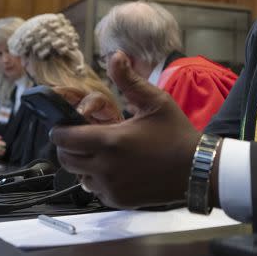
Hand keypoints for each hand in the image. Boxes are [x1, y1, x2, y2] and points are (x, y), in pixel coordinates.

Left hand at [51, 51, 200, 208]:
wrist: (195, 168)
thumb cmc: (176, 133)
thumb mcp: (155, 101)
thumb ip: (129, 80)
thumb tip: (115, 56)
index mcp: (111, 140)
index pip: (64, 138)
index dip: (61, 130)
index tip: (66, 125)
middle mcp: (106, 167)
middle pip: (66, 159)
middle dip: (69, 146)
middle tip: (84, 137)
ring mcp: (111, 186)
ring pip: (79, 175)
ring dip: (84, 163)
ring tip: (103, 152)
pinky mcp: (117, 199)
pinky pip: (95, 189)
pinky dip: (98, 179)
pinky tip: (116, 167)